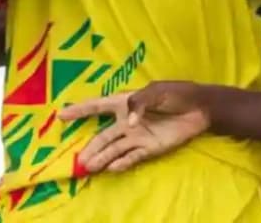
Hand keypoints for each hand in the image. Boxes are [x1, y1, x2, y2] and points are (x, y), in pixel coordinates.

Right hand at [57, 82, 212, 173]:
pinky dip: (121, 163)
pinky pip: (131, 157)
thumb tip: (128, 123)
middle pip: (103, 136)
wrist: (200, 108)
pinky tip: (111, 169)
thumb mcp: (156, 91)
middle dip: (90, 147)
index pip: (98, 106)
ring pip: (114, 149)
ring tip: (89, 168)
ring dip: (102, 158)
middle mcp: (127, 121)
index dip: (79, 110)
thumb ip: (139, 103)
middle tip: (77, 161)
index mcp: (126, 102)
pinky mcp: (149, 147)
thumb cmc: (177, 93)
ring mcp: (137, 136)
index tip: (61, 115)